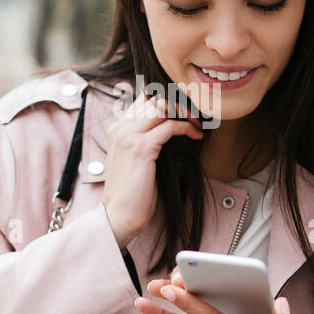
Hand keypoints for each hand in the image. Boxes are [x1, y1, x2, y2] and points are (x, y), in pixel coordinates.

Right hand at [101, 94, 203, 247]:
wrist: (119, 214)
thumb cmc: (131, 192)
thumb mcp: (136, 160)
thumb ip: (147, 141)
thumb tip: (173, 129)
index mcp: (117, 130)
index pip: (144, 100)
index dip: (167, 104)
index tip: (184, 114)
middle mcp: (120, 129)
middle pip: (154, 99)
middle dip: (178, 105)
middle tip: (194, 119)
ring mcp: (129, 136)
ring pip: (162, 107)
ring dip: (184, 113)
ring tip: (196, 125)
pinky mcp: (142, 148)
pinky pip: (171, 126)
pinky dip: (187, 128)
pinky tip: (195, 136)